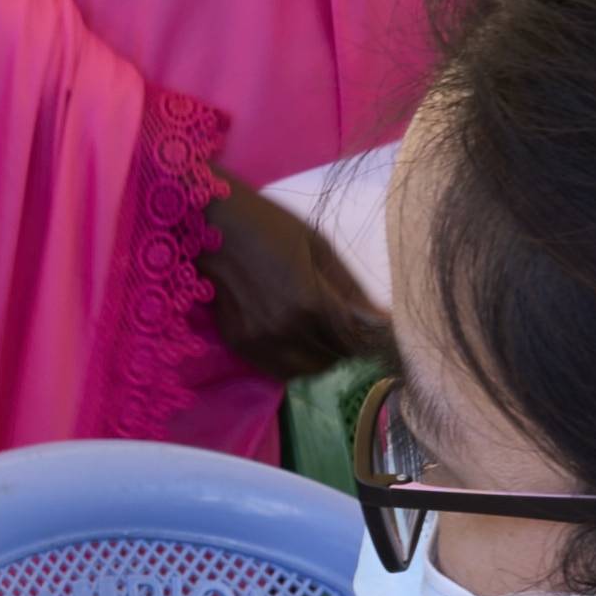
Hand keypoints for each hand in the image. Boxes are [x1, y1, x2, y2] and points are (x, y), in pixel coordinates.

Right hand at [201, 183, 388, 380]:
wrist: (212, 225)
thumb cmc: (271, 227)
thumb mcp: (319, 248)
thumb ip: (351, 289)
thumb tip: (383, 319)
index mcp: (310, 302)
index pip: (354, 340)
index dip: (368, 336)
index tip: (373, 327)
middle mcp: (285, 329)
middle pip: (333, 358)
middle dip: (345, 345)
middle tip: (344, 325)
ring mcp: (260, 341)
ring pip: (306, 370)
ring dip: (320, 356)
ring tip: (318, 332)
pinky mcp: (240, 345)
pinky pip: (278, 370)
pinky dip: (294, 361)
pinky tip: (293, 337)